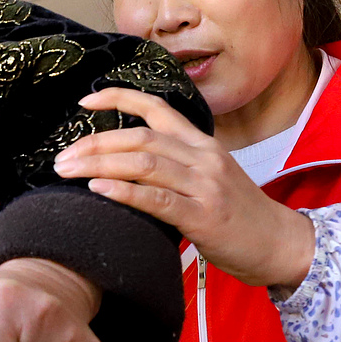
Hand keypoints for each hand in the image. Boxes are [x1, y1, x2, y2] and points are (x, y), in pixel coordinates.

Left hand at [52, 87, 314, 290]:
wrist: (279, 244)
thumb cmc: (239, 215)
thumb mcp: (209, 177)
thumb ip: (175, 165)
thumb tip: (124, 163)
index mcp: (202, 143)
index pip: (156, 107)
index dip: (118, 98)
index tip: (84, 101)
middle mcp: (202, 156)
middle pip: (139, 137)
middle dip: (94, 143)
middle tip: (61, 158)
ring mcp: (204, 185)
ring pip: (143, 163)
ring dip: (98, 165)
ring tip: (67, 171)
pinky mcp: (203, 216)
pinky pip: (156, 199)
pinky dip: (123, 191)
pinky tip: (98, 189)